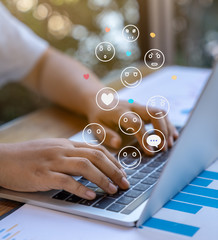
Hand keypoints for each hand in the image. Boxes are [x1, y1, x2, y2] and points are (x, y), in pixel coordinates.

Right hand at [0, 139, 128, 198]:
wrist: (4, 158)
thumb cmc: (29, 155)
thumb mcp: (53, 148)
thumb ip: (70, 153)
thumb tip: (89, 162)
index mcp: (66, 144)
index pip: (96, 149)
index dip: (112, 160)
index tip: (121, 171)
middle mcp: (63, 150)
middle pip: (95, 156)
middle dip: (114, 170)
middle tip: (125, 182)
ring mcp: (53, 161)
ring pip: (85, 166)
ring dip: (102, 179)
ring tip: (113, 190)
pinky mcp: (43, 175)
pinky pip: (66, 181)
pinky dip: (81, 188)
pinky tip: (91, 195)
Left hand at [87, 100, 178, 154]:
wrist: (101, 101)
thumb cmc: (99, 117)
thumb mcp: (96, 127)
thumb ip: (106, 135)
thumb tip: (118, 144)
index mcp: (119, 112)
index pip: (135, 123)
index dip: (144, 137)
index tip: (150, 152)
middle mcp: (132, 107)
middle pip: (154, 113)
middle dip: (162, 131)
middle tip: (163, 149)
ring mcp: (140, 107)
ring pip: (160, 112)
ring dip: (167, 128)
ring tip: (169, 145)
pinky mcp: (145, 109)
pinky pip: (161, 114)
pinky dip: (168, 125)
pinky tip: (172, 137)